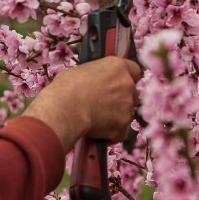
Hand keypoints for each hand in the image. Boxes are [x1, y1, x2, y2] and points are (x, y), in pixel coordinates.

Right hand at [22, 57, 141, 151]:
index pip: (135, 70)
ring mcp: (127, 106)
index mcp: (118, 66)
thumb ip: (98, 76)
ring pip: (126, 113)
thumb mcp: (82, 71)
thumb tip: (95, 82)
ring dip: (116, 116)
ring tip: (95, 118)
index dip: (127, 78)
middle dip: (122, 99)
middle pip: (132, 93)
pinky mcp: (123, 125)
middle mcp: (127, 84)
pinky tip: (96, 130)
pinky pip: (119, 131)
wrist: (64, 109)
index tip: (119, 84)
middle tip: (104, 104)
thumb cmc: (66, 88)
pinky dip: (110, 133)